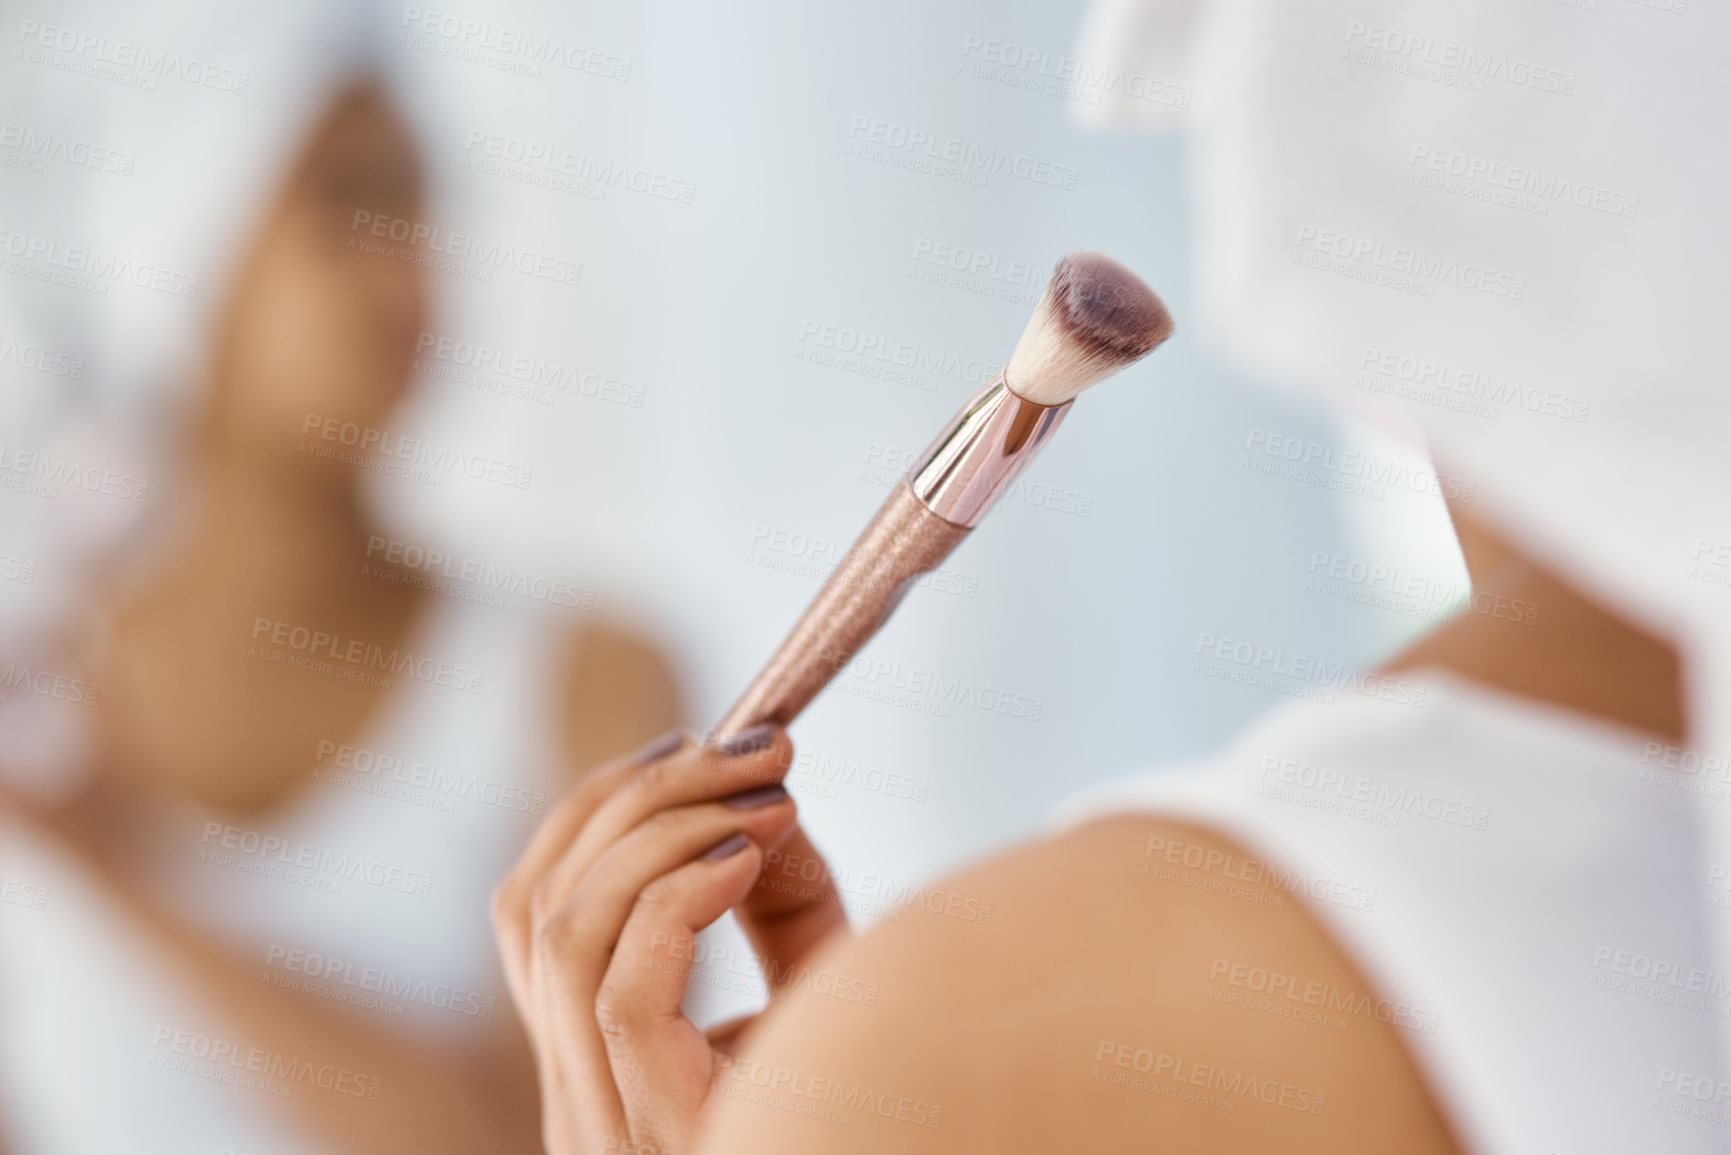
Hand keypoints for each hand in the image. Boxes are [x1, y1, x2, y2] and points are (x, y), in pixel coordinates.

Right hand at [492, 724, 848, 1154]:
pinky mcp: (654, 1135)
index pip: (529, 912)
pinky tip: (752, 856)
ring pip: (564, 933)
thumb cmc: (867, 1111)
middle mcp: (575, 1101)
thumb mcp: (817, 990)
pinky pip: (621, 990)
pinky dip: (679, 894)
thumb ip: (780, 899)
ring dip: (665, 828)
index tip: (694, 742)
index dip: (596, 809)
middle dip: (641, 797)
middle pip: (538, 904)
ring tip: (766, 795)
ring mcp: (604, 1125)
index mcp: (592, 1064)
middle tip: (754, 746)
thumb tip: (761, 798)